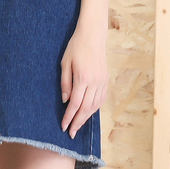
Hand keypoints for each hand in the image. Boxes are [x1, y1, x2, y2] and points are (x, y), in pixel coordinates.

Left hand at [60, 24, 107, 138]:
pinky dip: (94, 109)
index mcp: (83, 78)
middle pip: (85, 109)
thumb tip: (65, 101)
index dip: (69, 117)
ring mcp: (102, 82)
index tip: (64, 126)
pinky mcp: (106, 80)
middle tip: (71, 132)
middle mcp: (94, 82)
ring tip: (78, 125)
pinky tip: (88, 113)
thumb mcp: (65, 62)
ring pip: (94, 106)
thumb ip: (65, 83)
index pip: (75, 104)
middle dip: (77, 122)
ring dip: (86, 118)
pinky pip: (100, 99)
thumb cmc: (76, 46)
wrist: (93, 35)